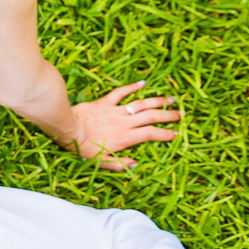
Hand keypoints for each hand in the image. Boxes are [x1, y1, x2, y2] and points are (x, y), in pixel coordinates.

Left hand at [64, 80, 180, 170]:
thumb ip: (119, 165)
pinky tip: (143, 82)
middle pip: (151, 117)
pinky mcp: (105, 102)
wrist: (67, 128)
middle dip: (167, 115)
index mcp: (125, 138)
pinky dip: (132, 87)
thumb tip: (135, 165)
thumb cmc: (83, 147)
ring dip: (156, 101)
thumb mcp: (100, 162)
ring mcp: (115, 110)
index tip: (175, 134)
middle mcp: (124, 122)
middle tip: (180, 114)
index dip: (165, 134)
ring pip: (140, 104)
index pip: (151, 135)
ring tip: (170, 99)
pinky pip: (121, 92)